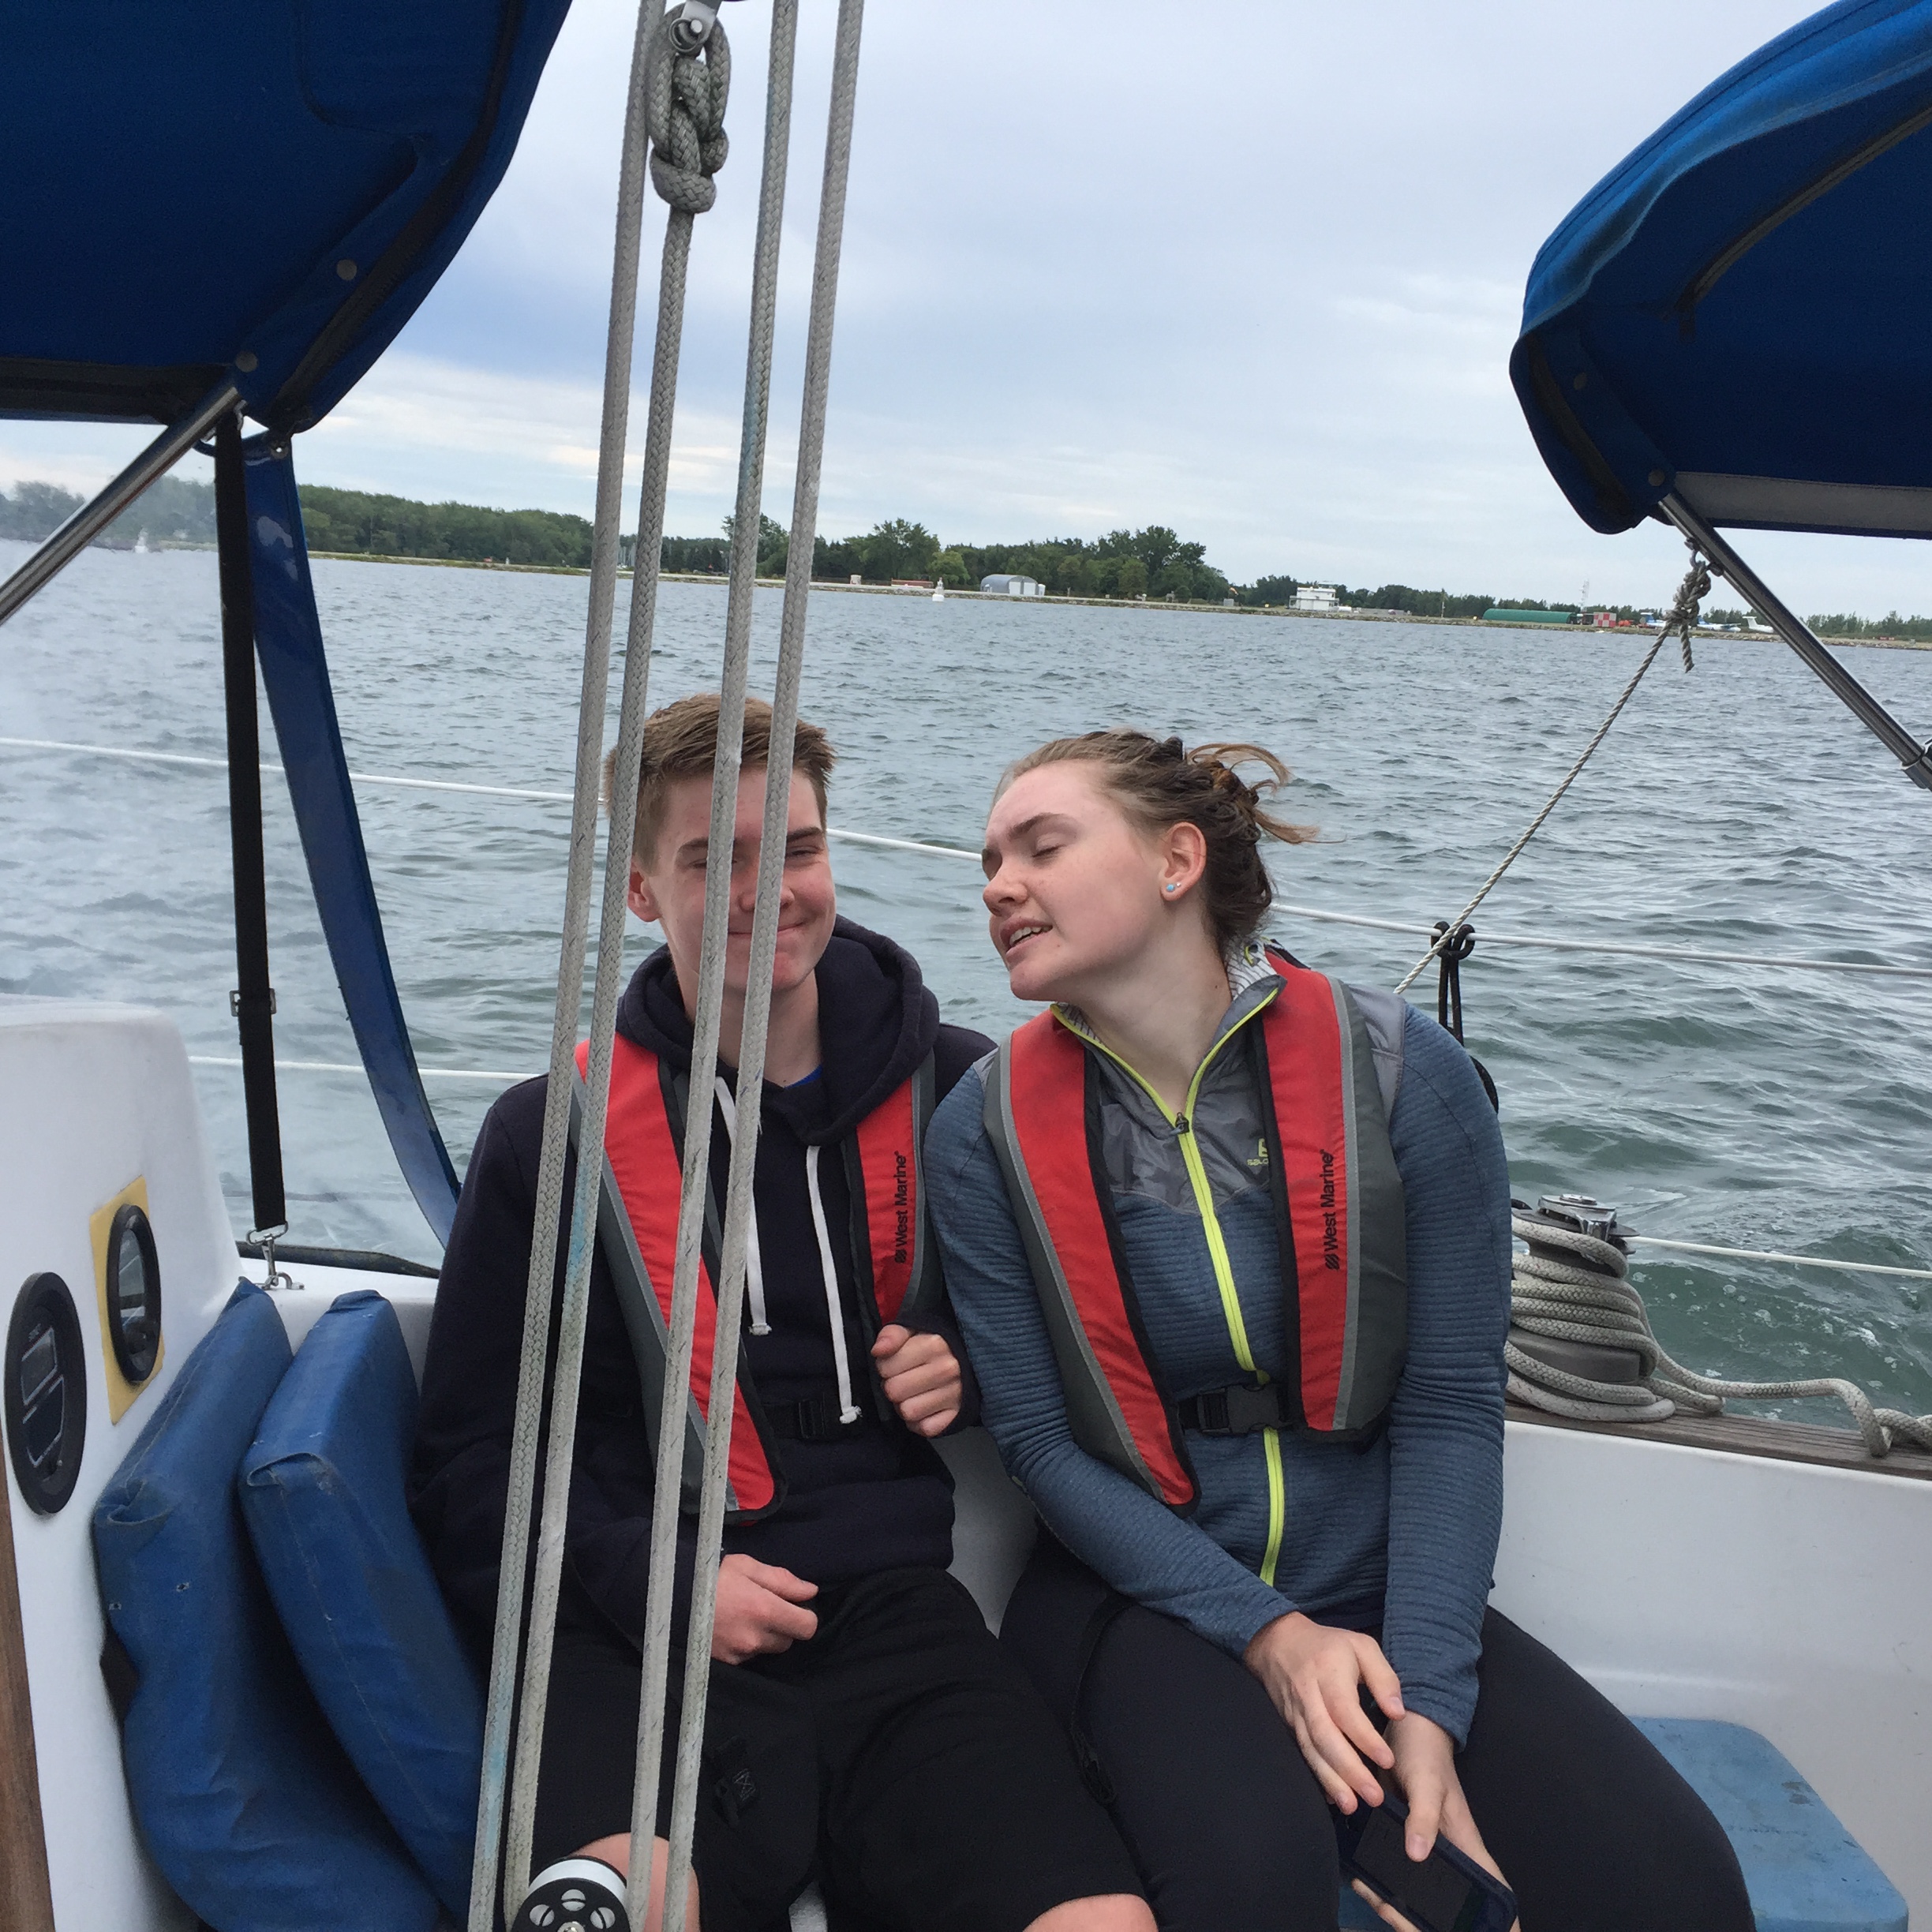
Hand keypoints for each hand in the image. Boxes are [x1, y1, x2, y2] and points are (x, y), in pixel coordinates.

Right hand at [710, 1554, 817, 1663]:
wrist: (672, 1596)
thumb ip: (782, 1580)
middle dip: (784, 1625)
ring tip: (747, 1617)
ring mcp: (740, 1654)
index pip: (807, 1627)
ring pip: (769, 1650)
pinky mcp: (727, 1663)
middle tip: (766, 1607)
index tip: (795, 1605)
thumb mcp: (748, 1566)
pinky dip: (748, 1645)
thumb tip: (810, 1592)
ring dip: (766, 1636)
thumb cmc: (713, 1575)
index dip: (806, 1615)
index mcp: (764, 1610)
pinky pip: (749, 1656)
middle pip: (789, 1640)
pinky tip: (733, 1628)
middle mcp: (755, 1637)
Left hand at [871, 1323, 961, 1436]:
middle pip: (894, 1392)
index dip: (885, 1366)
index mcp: (934, 1344)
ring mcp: (956, 1394)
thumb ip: (892, 1335)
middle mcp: (947, 1369)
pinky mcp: (959, 1415)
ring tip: (914, 1393)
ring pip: (908, 1412)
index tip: (896, 1363)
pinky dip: (920, 1422)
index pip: (885, 1367)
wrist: (973, 1359)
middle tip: (904, 1379)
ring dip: (905, 1405)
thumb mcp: (914, 1329)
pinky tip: (925, 1407)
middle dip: (893, 1386)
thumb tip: (878, 1351)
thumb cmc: (936, 1344)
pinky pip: (925, 1428)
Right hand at [1242, 1612, 1403, 1809]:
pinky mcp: (1289, 1727)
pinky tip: (1332, 1798)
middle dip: (1349, 1770)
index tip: (1387, 1760)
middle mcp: (1309, 1697)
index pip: (1345, 1710)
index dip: (1365, 1738)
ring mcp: (1296, 1715)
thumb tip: (1397, 1713)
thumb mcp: (1360, 1647)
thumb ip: (1383, 1677)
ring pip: (1311, 1751)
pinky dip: (1316, 1778)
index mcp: (1328, 1673)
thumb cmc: (1328, 1646)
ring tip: (1352, 1806)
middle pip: (1325, 1737)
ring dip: (1331, 1781)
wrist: (1277, 1642)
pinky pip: (1302, 1755)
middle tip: (1374, 1796)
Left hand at [1350, 1713, 1516, 1931]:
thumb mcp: (1425, 1783)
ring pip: (1418, 1887)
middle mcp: (1449, 1850)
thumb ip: (1424, 1818)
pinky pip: (1394, 1867)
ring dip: (1398, 1901)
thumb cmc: (1423, 1753)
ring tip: (1373, 1896)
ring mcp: (1425, 1846)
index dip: (1502, 1918)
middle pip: (1449, 1898)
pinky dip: (1380, 1877)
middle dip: (1423, 1916)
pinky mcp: (1402, 1837)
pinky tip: (1359, 1877)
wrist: (1403, 1727)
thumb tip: (1418, 1856)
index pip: (1492, 1886)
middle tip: (1395, 1915)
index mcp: (1464, 1844)